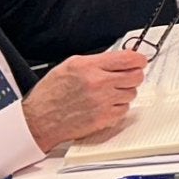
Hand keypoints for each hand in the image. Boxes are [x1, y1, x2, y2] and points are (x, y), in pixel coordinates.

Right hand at [23, 49, 148, 151]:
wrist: (39, 120)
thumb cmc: (51, 94)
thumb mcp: (69, 66)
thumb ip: (96, 61)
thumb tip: (118, 58)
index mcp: (88, 66)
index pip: (128, 58)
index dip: (138, 59)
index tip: (139, 61)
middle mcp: (98, 83)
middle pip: (136, 76)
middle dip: (134, 75)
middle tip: (126, 77)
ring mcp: (103, 101)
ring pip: (132, 93)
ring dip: (124, 92)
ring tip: (108, 93)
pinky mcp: (104, 118)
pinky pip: (125, 109)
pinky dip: (118, 107)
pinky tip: (105, 105)